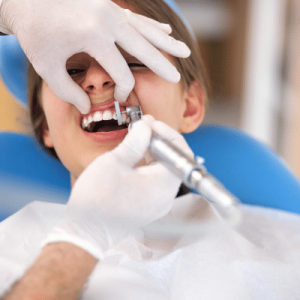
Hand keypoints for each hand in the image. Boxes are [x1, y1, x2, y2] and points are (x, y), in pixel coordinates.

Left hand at [0, 0, 190, 112]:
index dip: (123, 90)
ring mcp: (110, 9)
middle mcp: (107, 20)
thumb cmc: (34, 34)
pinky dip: (152, 26)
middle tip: (177, 78)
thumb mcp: (47, 68)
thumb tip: (88, 108)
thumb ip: (69, 93)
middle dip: (162, 65)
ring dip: (166, 42)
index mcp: (93, 37)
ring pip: (146, 29)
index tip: (118, 99)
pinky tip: (166, 30)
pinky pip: (136, 18)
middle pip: (144, 47)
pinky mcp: (108, 4)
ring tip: (185, 51)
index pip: (121, 72)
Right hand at [42, 116, 192, 258]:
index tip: (151, 123)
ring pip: (163, 170)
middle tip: (142, 126)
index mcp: (163, 185)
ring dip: (153, 152)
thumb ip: (135, 142)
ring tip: (137, 137)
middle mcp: (166, 196)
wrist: (85, 231)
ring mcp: (158, 203)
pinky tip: (136, 155)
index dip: (166, 132)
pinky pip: (155, 181)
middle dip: (158, 140)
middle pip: (172, 160)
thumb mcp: (115, 163)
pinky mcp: (149, 206)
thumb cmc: (97, 200)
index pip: (178, 152)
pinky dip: (148, 165)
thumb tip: (146, 127)